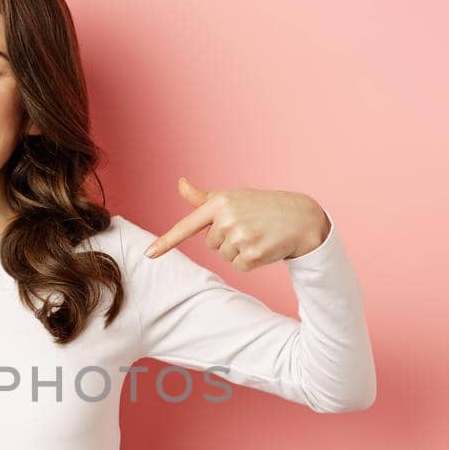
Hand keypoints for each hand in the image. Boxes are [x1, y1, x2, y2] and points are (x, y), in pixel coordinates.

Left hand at [144, 177, 329, 270]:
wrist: (301, 218)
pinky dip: (250, 261)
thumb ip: (203, 198)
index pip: (187, 226)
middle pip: (211, 244)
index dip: (166, 242)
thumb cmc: (262, 206)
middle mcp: (227, 219)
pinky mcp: (253, 254)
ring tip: (258, 235)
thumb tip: (180, 183)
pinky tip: (264, 246)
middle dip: (227, 239)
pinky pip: (239, 266)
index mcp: (219, 203)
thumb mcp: (232, 198)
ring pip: (224, 256)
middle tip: (249, 226)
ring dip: (239, 250)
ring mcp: (240, 237)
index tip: (148, 255)